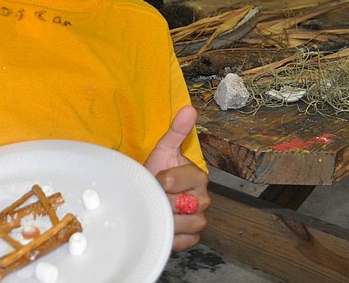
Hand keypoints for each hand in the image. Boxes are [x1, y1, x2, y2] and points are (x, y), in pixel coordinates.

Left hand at [145, 105, 209, 250]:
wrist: (146, 194)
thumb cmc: (155, 172)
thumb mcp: (163, 150)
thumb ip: (176, 131)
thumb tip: (189, 109)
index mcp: (199, 177)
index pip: (189, 180)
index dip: (168, 180)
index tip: (157, 178)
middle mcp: (203, 198)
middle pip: (191, 205)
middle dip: (168, 201)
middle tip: (156, 195)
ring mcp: (198, 219)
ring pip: (190, 224)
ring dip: (169, 218)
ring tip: (157, 208)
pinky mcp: (191, 237)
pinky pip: (186, 240)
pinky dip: (172, 235)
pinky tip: (162, 224)